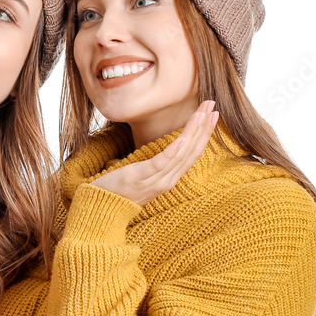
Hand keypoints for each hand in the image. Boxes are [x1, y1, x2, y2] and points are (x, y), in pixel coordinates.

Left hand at [90, 101, 218, 204]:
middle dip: (204, 127)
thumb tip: (167, 148)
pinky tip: (182, 139)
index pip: (193, 153)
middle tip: (213, 106)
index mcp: (169, 178)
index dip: (204, 133)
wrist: (102, 208)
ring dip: (193, 132)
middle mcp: (167, 180)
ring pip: (181, 154)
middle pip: (192, 151)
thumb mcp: (144, 176)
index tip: (213, 114)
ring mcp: (155, 180)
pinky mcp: (140, 177)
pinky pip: (160, 164)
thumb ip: (158, 164)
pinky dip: (174, 151)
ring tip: (202, 114)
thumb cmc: (120, 190)